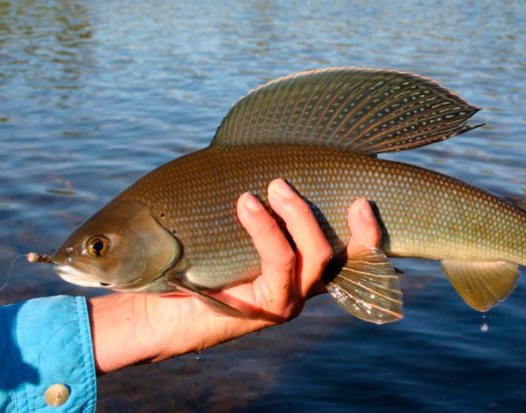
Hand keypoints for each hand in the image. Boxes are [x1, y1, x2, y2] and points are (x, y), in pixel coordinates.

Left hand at [88, 179, 380, 372]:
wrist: (156, 313)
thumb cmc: (191, 265)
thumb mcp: (229, 231)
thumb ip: (254, 209)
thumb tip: (256, 160)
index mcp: (301, 271)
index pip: (351, 256)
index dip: (368, 234)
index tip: (364, 199)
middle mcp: (302, 288)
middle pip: (345, 256)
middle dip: (337, 217)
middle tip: (300, 181)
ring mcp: (288, 301)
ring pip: (316, 256)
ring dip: (298, 214)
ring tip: (274, 186)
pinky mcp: (267, 309)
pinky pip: (280, 263)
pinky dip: (266, 230)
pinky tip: (247, 204)